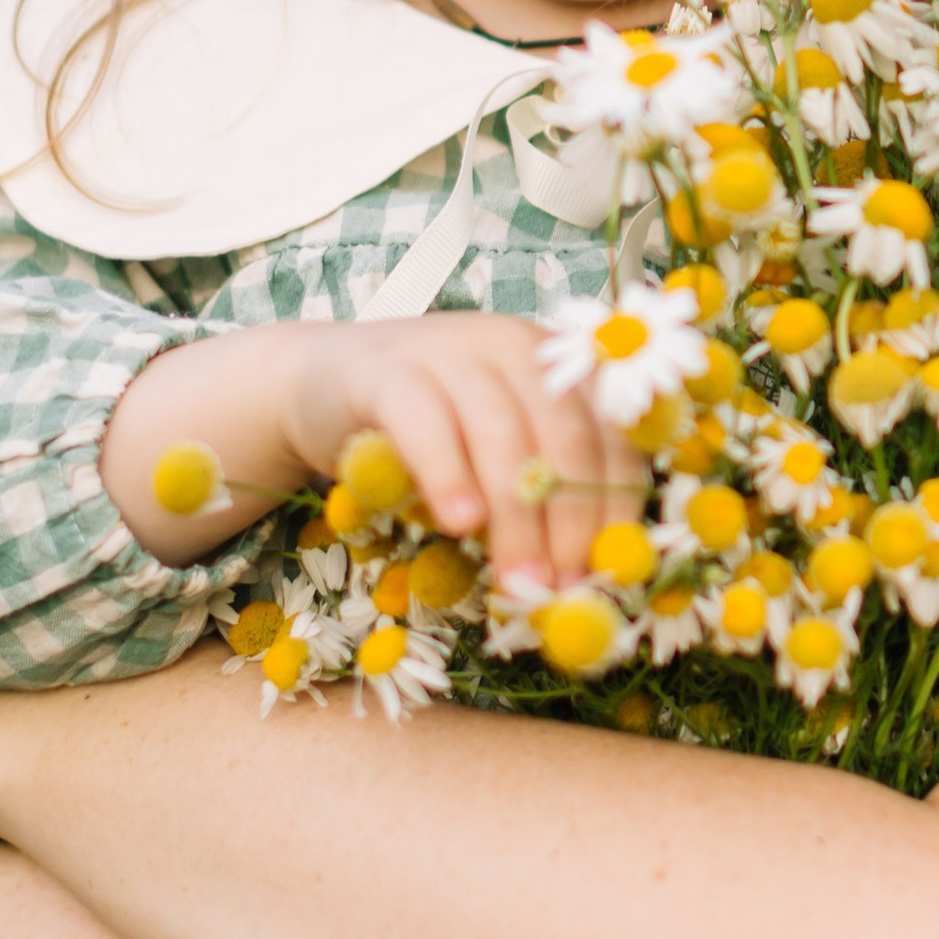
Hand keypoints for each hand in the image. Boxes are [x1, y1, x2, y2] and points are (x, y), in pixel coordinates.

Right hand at [106, 315, 643, 587]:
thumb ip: (541, 492)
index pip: (612, 432)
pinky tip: (458, 525)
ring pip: (503, 435)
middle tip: (564, 592)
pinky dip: (448, 476)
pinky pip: (426, 425)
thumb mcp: (496, 455)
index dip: (619, 505)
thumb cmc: (429, 431)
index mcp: (558, 364)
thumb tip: (590, 576)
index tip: (613, 573)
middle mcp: (513, 345)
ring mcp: (451, 350)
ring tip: (518, 584)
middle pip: (566, 436)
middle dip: (572, 523)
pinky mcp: (388, 372)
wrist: (319, 384)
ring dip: (517, 519)